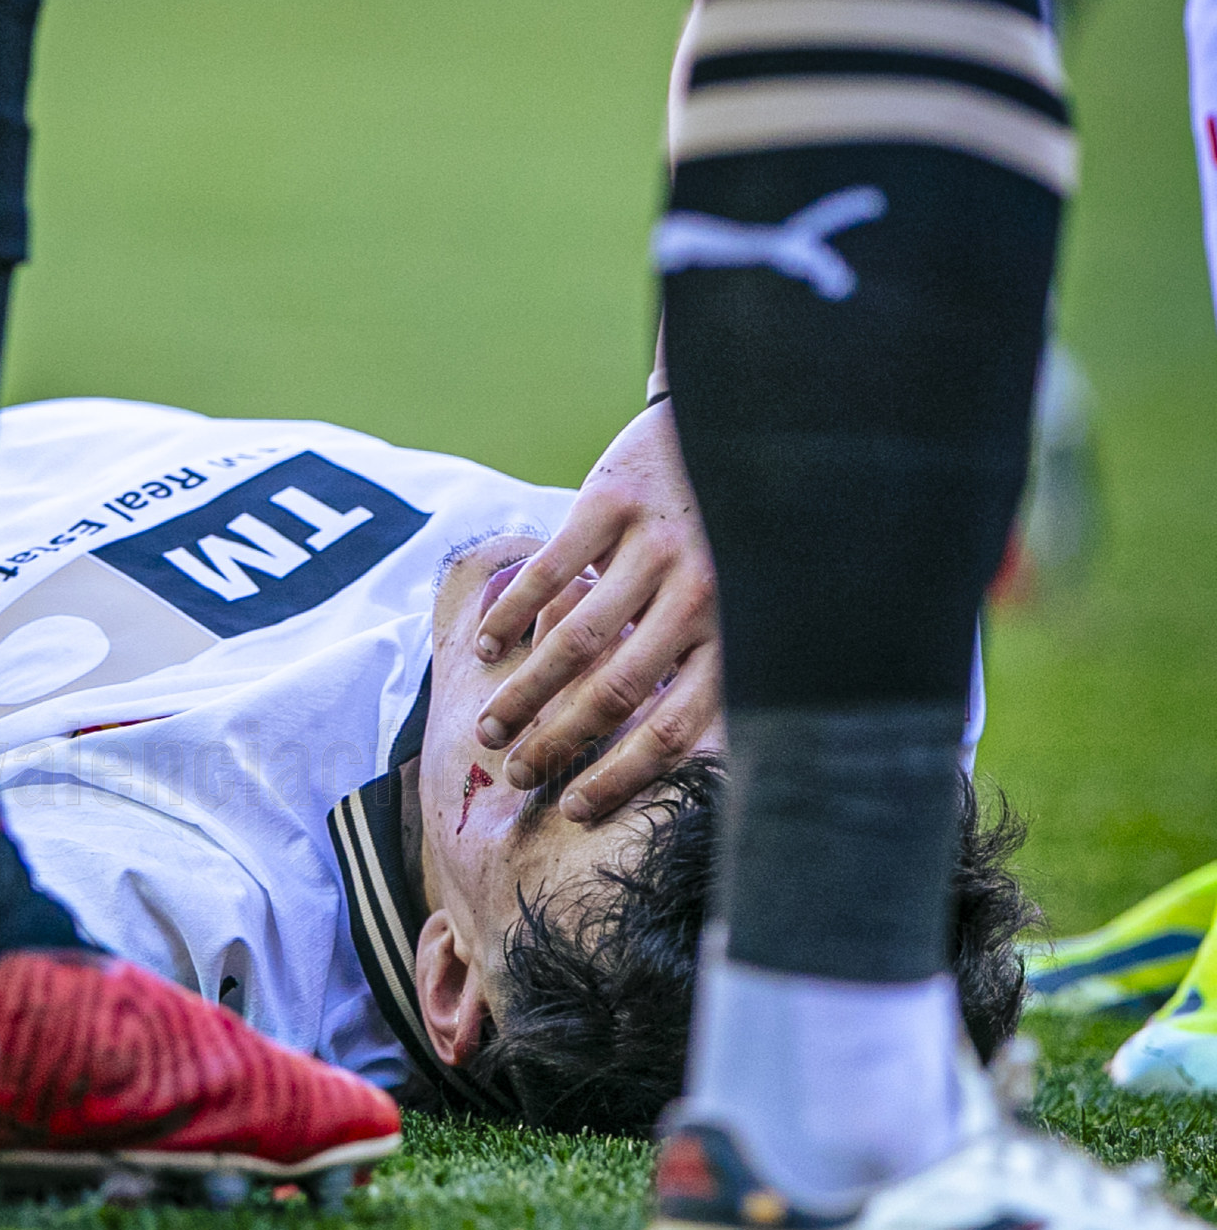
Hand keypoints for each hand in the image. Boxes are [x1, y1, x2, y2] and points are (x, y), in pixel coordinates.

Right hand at [472, 399, 718, 820]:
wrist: (740, 420)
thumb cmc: (736, 536)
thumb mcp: (744, 607)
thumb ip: (709, 670)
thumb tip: (666, 761)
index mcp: (735, 634)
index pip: (674, 730)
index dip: (620, 777)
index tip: (574, 809)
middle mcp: (699, 594)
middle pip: (613, 691)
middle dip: (556, 743)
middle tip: (517, 773)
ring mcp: (654, 545)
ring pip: (572, 640)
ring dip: (521, 693)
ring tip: (490, 728)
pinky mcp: (612, 500)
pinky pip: (549, 571)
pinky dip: (510, 615)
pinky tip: (486, 645)